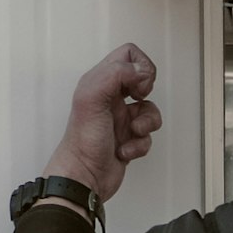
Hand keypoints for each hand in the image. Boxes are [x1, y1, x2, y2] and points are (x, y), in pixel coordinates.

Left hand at [47, 42, 161, 201]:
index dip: (141, 65)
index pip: (127, 55)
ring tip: (132, 131)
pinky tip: (125, 150)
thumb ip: (115, 75)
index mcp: (100, 82)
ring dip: (147, 123)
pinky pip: (147, 136)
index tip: (138, 83)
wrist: (83, 177)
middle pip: (142, 78)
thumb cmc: (83, 140)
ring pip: (150, 110)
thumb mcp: (92, 98)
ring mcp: (120, 118)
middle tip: (137, 99)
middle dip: (147, 91)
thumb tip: (141, 71)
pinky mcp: (128, 139)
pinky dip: (140, 145)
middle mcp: (110, 97)